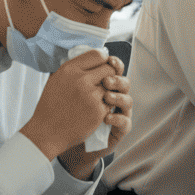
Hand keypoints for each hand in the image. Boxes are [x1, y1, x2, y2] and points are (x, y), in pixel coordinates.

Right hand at [21, 49, 127, 174]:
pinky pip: (111, 102)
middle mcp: (81, 80)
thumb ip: (74, 68)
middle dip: (110, 74)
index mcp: (70, 69)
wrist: (46, 132)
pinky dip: (106, 105)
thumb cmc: (50, 106)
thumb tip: (93, 60)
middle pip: (109, 68)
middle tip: (104, 81)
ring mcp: (91, 96)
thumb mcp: (56, 79)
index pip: (98, 54)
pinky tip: (95, 109)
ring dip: (108, 91)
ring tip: (97, 97)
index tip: (102, 66)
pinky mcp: (98, 111)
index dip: (104, 60)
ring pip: (111, 86)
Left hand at [58, 61, 132, 180]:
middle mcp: (114, 97)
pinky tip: (107, 118)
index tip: (109, 60)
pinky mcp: (119, 129)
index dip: (114, 64)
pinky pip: (125, 122)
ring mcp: (119, 113)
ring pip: (128, 100)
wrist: (66, 138)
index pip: (115, 70)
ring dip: (119, 97)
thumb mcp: (70, 90)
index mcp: (104, 85)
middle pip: (124, 82)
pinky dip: (117, 118)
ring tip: (107, 97)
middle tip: (106, 80)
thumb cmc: (69, 112)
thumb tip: (76, 56)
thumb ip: (77, 75)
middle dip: (117, 79)